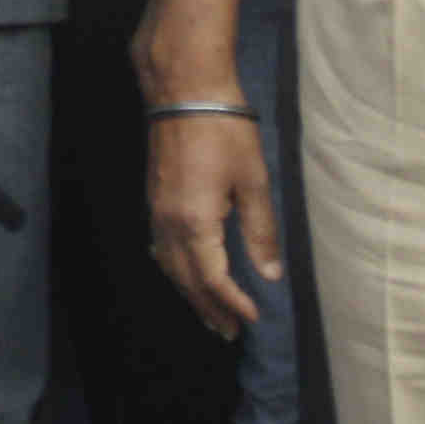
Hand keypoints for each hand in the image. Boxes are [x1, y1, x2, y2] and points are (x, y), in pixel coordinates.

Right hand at [142, 54, 278, 338]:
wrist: (184, 91)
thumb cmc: (225, 130)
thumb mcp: (252, 181)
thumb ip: (260, 231)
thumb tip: (269, 273)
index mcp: (195, 222)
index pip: (212, 278)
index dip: (232, 302)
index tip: (252, 319)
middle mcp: (169, 223)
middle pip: (186, 280)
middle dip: (208, 308)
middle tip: (228, 333)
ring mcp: (157, 211)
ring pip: (169, 266)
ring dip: (189, 293)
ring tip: (209, 313)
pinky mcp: (155, 199)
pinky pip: (162, 248)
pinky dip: (176, 270)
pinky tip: (185, 273)